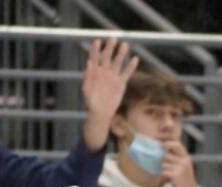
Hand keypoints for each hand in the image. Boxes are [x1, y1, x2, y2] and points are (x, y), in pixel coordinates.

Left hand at [80, 37, 137, 152]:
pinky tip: (135, 59)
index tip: (97, 41)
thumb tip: (88, 62)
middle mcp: (104, 72)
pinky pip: (126, 73)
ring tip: (124, 45)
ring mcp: (113, 77)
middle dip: (110, 48)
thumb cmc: (91, 101)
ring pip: (118, 63)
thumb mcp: (86, 88)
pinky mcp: (120, 83)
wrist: (100, 112)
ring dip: (121, 54)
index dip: (95, 49)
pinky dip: (130, 67)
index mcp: (94, 72)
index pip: (94, 57)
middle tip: (113, 39)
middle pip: (107, 57)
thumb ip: (87, 75)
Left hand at [160, 141, 197, 186]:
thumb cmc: (184, 178)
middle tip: (165, 163)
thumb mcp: (183, 165)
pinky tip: (170, 178)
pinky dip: (164, 174)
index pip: (177, 144)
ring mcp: (180, 167)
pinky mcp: (176, 174)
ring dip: (164, 168)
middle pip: (167, 155)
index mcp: (186, 157)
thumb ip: (177, 156)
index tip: (162, 144)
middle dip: (164, 159)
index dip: (168, 143)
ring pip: (164, 163)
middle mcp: (184, 161)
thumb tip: (164, 146)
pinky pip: (164, 171)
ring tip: (170, 173)